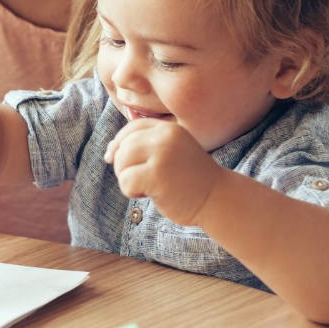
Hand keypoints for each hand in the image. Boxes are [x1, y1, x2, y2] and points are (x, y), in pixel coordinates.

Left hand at [103, 119, 222, 225]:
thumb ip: (147, 147)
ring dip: (126, 178)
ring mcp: (162, 154)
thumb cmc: (191, 180)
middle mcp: (165, 137)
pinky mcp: (157, 175)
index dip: (119, 142)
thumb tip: (110, 150)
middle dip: (122, 165)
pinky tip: (148, 195)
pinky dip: (130, 192)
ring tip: (145, 187)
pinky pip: (126, 181)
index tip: (113, 158)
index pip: (133, 128)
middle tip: (138, 181)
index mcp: (170, 129)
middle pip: (124, 146)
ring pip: (121, 162)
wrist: (218, 199)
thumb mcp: (172, 153)